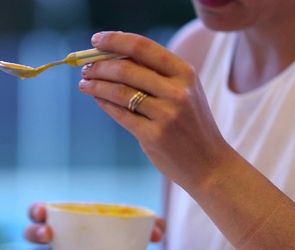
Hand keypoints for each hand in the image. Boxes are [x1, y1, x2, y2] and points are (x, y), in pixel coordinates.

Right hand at [23, 202, 164, 249]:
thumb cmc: (121, 238)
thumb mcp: (136, 227)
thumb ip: (150, 223)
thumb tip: (158, 230)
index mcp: (64, 218)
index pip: (39, 211)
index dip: (36, 210)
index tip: (43, 211)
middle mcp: (54, 238)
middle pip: (29, 232)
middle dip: (34, 231)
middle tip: (48, 234)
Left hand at [79, 31, 235, 191]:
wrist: (209, 164)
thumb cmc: (190, 124)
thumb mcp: (184, 91)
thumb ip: (155, 74)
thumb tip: (114, 55)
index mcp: (185, 73)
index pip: (143, 47)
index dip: (115, 40)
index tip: (96, 39)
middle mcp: (178, 91)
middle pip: (126, 69)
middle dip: (99, 66)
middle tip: (85, 68)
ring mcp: (166, 114)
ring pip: (119, 92)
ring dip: (96, 85)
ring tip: (85, 83)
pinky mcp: (154, 136)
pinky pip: (120, 114)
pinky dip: (104, 103)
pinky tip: (96, 98)